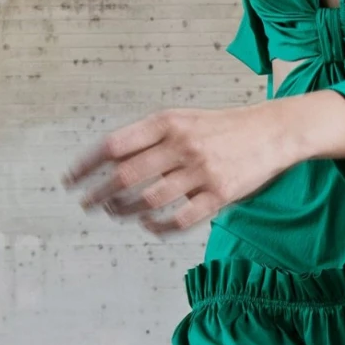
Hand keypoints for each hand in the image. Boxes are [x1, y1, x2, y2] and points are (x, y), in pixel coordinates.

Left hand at [62, 93, 344, 233]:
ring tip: (114, 214)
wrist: (274, 131)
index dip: (88, 164)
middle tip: (85, 204)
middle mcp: (181, 145)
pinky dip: (158, 226)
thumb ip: (149, 135)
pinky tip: (148, 225)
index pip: (115, 144)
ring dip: (125, 211)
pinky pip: (180, 219)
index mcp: (168, 122)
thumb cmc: (223, 127)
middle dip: (99, 193)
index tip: (70, 179)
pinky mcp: (220, 196)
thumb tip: (108, 159)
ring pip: (149, 200)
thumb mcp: (184, 118)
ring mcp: (201, 172)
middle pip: (126, 176)